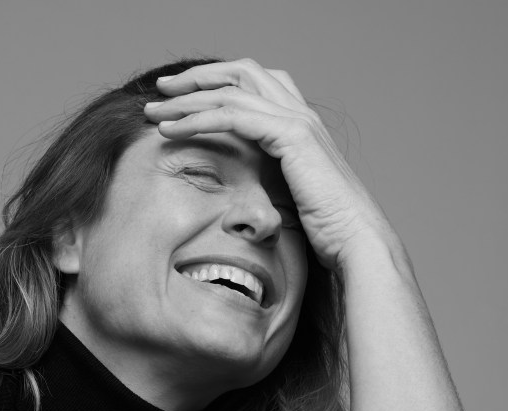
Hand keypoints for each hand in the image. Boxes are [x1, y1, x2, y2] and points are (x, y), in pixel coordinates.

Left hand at [145, 58, 397, 269]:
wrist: (354, 240)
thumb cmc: (322, 230)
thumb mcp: (285, 198)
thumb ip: (263, 181)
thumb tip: (234, 195)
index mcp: (298, 123)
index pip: (253, 82)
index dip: (214, 82)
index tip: (178, 97)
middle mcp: (298, 113)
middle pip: (239, 72)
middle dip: (197, 78)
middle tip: (161, 90)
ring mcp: (296, 121)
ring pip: (230, 91)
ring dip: (186, 99)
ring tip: (154, 111)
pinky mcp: (290, 137)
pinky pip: (231, 116)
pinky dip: (196, 119)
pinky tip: (170, 131)